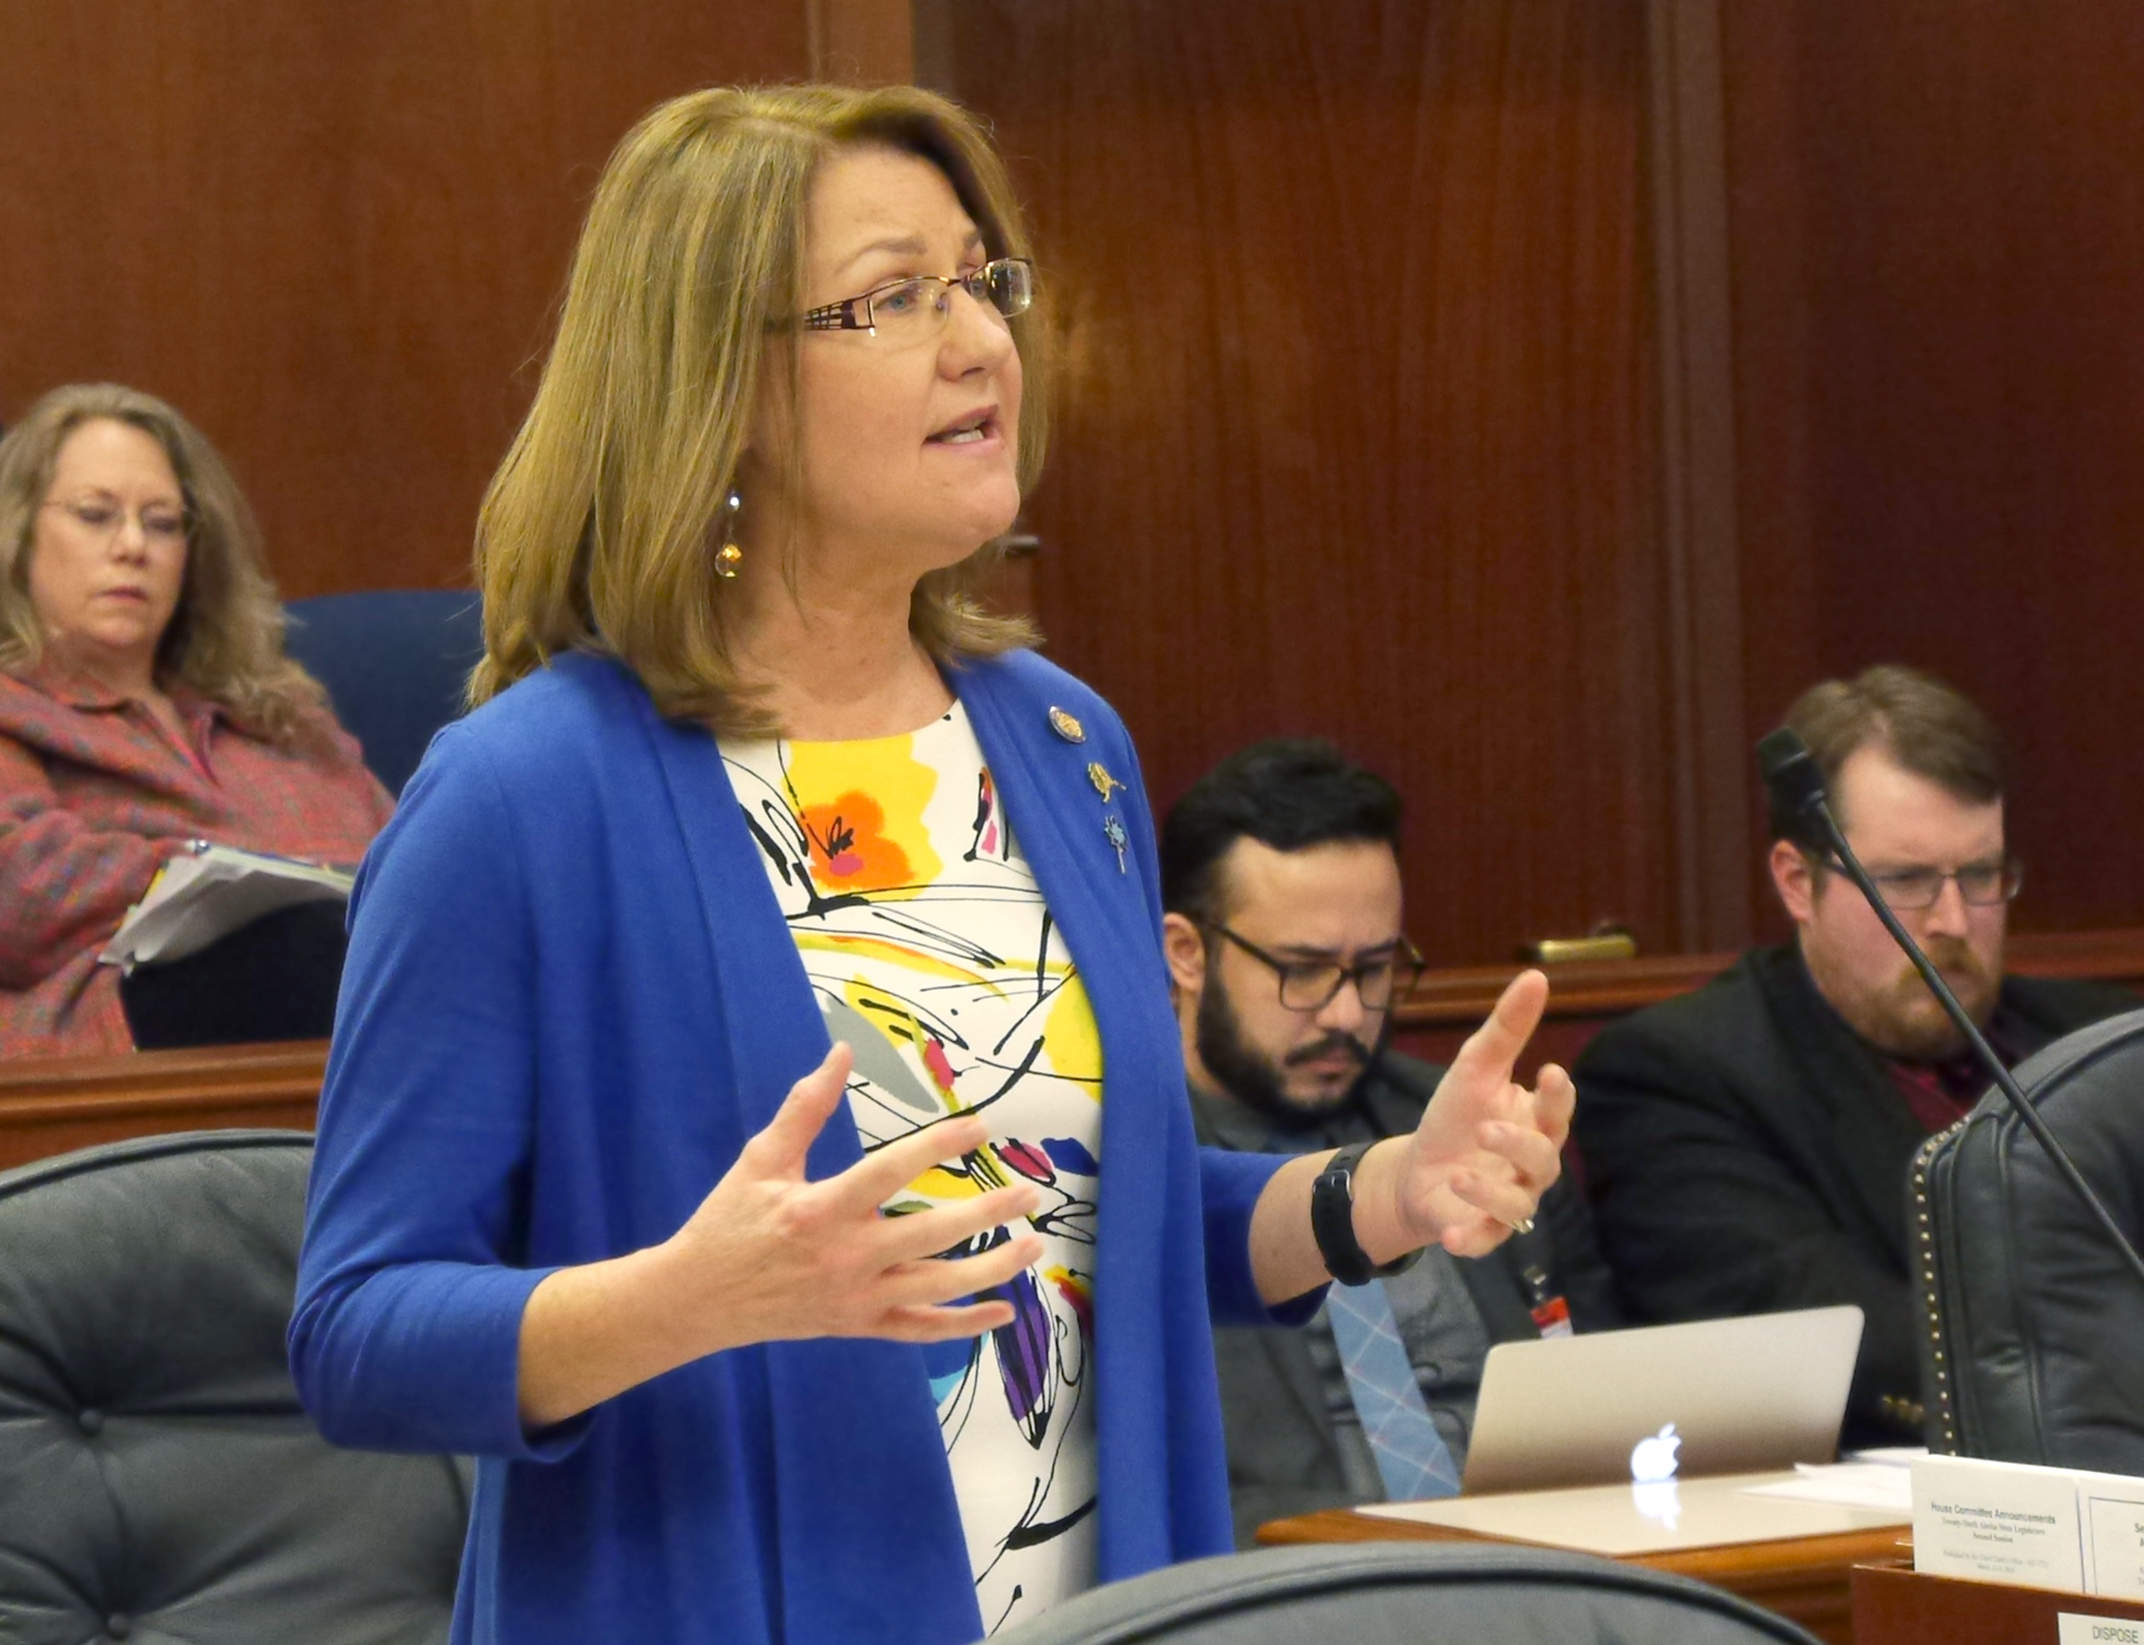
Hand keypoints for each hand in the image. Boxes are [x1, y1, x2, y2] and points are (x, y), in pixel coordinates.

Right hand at [661, 1042, 1045, 1355]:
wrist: (696, 1299)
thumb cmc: (729, 1221)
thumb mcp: (761, 1158)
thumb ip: (805, 1107)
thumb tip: (839, 1051)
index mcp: (820, 1209)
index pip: (891, 1172)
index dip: (938, 1146)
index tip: (979, 1128)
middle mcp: (845, 1257)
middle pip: (930, 1235)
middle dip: (986, 1213)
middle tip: (1028, 1193)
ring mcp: (855, 1297)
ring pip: (937, 1288)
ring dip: (991, 1269)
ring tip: (1033, 1244)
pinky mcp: (858, 1325)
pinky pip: (919, 1330)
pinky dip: (962, 1327)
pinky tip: (1003, 1312)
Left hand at [1376, 968, 1574, 1257]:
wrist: (1415, 1171)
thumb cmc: (1455, 1117)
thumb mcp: (1474, 1068)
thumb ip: (1506, 1029)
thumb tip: (1536, 975)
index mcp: (1534, 1122)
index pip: (1557, 1110)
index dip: (1558, 1096)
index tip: (1549, 1072)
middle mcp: (1530, 1166)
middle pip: (1543, 1158)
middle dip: (1519, 1144)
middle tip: (1487, 1128)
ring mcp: (1509, 1202)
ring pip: (1518, 1203)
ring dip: (1490, 1192)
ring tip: (1460, 1175)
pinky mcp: (1481, 1232)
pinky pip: (1485, 1241)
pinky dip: (1470, 1240)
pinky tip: (1451, 1236)